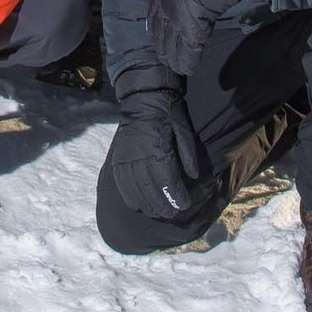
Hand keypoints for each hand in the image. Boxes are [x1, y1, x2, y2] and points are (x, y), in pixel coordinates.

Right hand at [106, 66, 212, 220]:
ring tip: (156, 212)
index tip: (183, 205)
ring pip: (135, 187)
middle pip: (151, 188)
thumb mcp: (184, 130)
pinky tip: (136, 205)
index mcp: (159, 148)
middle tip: (171, 214)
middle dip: (162, 204)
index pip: (168, 180)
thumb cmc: (169, 114)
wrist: (143, 97)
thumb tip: (193, 178)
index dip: (176, 195)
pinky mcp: (118, 157)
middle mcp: (140, 155)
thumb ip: (188, 155)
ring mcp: (126, 157)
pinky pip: (121, 181)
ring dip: (146, 203)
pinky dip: (129, 195)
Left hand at [145, 0, 263, 77]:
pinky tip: (189, 70)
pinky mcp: (192, 32)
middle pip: (160, 37)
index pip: (153, 21)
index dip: (156, 35)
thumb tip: (185, 5)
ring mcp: (177, 22)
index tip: (158, 43)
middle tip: (166, 61)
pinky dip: (188, 63)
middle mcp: (165, 10)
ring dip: (175, 61)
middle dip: (163, 51)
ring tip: (178, 68)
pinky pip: (187, 53)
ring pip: (172, 48)